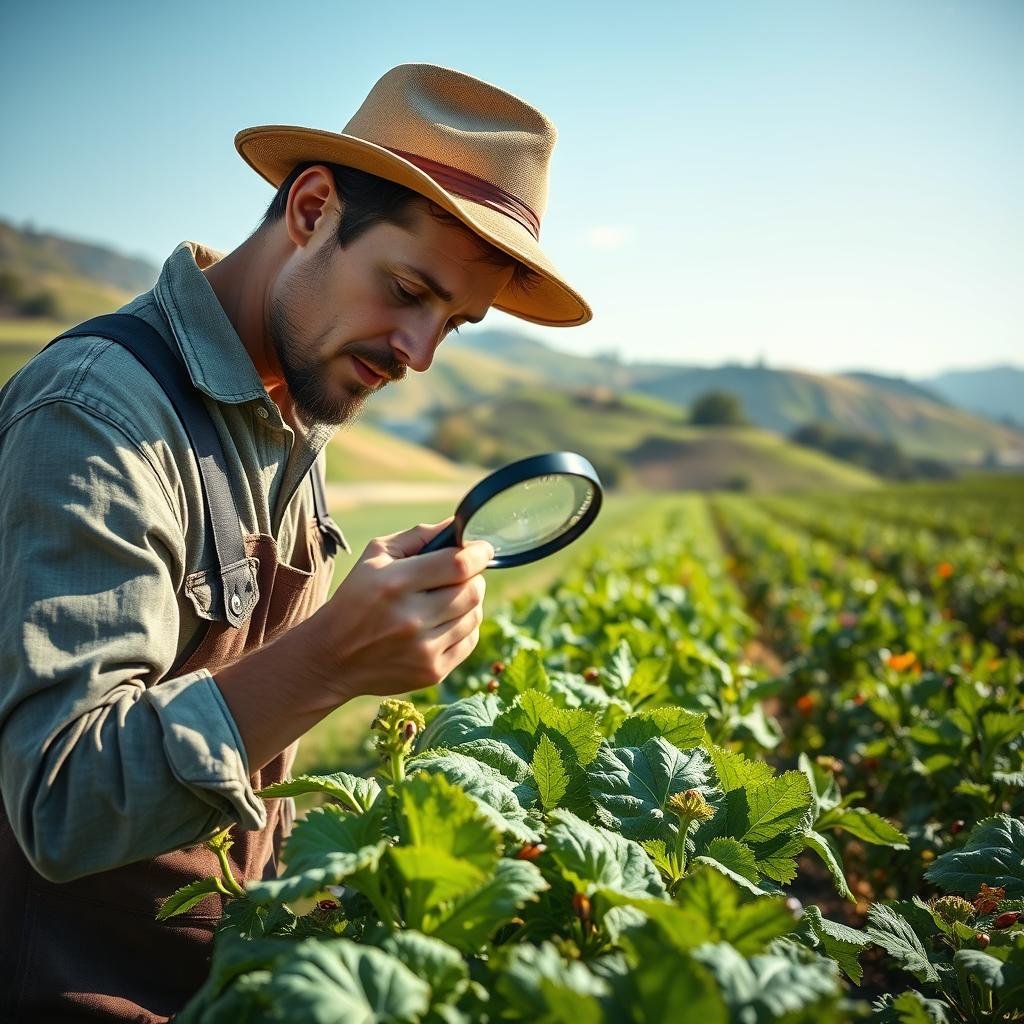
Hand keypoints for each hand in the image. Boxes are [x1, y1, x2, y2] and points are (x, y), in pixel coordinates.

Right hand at [305, 517, 492, 700]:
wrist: (332, 657)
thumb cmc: (357, 598)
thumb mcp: (375, 557)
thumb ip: (418, 536)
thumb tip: (457, 526)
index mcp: (395, 583)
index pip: (459, 564)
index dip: (479, 553)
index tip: (483, 549)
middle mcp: (411, 618)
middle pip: (473, 590)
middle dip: (473, 577)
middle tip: (460, 575)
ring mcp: (424, 649)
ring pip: (475, 615)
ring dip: (469, 602)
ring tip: (447, 599)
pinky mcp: (432, 672)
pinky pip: (470, 641)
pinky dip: (464, 627)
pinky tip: (444, 622)